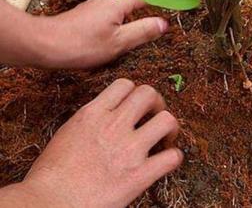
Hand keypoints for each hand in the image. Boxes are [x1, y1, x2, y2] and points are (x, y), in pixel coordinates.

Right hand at [0, 79, 182, 207]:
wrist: (48, 204)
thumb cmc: (49, 176)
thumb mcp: (66, 134)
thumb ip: (90, 122)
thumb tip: (104, 119)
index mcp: (92, 114)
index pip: (124, 85)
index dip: (134, 93)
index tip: (135, 107)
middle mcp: (113, 126)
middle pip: (149, 93)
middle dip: (157, 103)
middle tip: (154, 118)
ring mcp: (129, 150)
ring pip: (167, 120)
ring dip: (170, 128)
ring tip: (165, 139)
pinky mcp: (140, 175)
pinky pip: (172, 157)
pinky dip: (174, 158)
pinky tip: (166, 163)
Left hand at [34, 0, 167, 68]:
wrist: (43, 44)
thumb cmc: (79, 46)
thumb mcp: (118, 43)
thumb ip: (142, 32)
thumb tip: (163, 23)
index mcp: (118, 3)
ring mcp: (94, 5)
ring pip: (120, 1)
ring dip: (134, 4)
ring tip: (148, 10)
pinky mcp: (85, 14)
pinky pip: (109, 9)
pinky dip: (120, 12)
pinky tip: (120, 23)